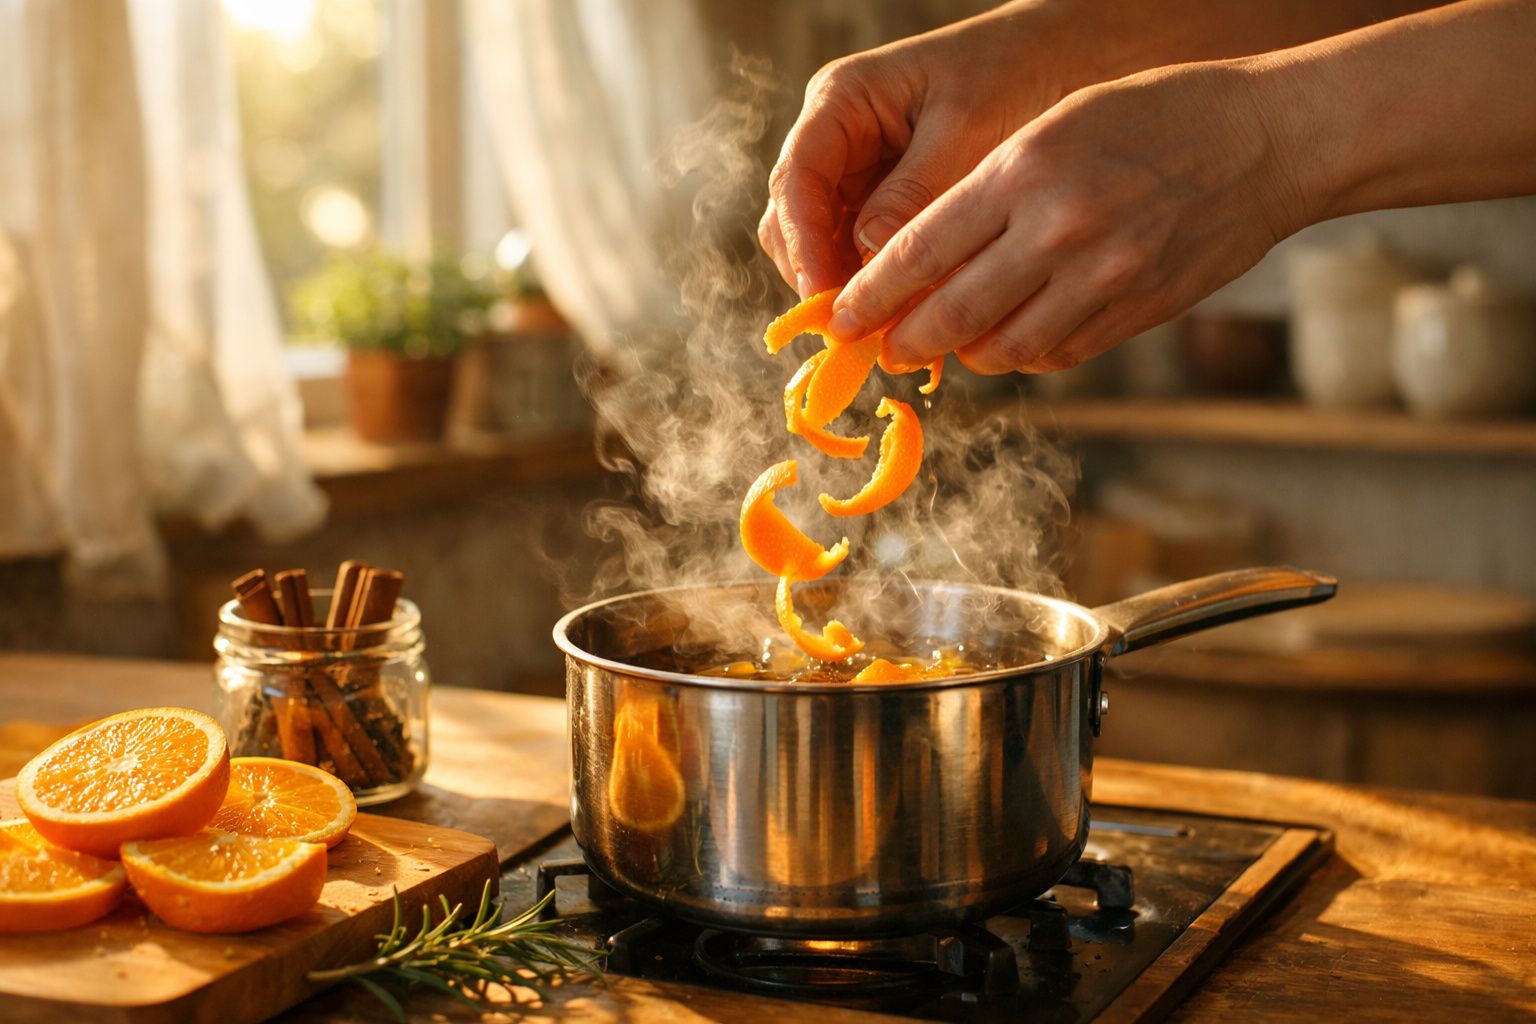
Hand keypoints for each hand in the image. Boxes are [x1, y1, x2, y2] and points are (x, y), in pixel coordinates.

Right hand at [759, 6, 1069, 298]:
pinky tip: (905, 312)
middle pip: (793, 220)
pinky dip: (876, 286)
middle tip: (855, 328)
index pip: (796, 178)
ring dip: (844, 287)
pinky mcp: (881, 206)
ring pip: (820, 246)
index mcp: (841, 100)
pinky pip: (859, 255)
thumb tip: (870, 254)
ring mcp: (854, 174)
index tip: (825, 298)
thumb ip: (915, 190)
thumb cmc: (1012, 74)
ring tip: (882, 328)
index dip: (803, 243)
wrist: (1058, 58)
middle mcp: (835, 139)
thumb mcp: (965, 127)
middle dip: (816, 274)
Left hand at [826, 61, 1307, 373]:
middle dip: (904, 340)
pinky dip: (1022, 354)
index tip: (839, 318)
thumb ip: (984, 195)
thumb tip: (916, 262)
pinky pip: (1058, 354)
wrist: (1267, 139)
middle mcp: (1058, 229)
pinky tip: (1012, 337)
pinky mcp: (1138, 310)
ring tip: (950, 343)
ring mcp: (1103, 276)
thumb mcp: (1053, 128)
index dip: (869, 297)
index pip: (918, 252)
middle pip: (949, 314)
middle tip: (884, 348)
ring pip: (1001, 347)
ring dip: (964, 353)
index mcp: (1025, 171)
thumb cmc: (1151, 117)